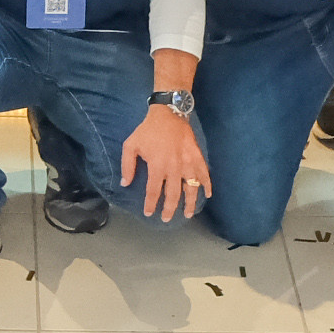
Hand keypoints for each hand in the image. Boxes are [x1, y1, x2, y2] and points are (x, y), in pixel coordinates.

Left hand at [120, 100, 213, 219]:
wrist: (169, 113)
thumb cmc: (148, 130)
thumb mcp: (131, 145)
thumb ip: (127, 165)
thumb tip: (125, 183)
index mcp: (157, 166)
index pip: (153, 191)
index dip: (151, 204)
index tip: (149, 213)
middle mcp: (174, 168)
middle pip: (173, 194)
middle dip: (170, 209)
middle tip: (166, 219)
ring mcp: (188, 163)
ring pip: (191, 188)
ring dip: (190, 203)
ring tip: (188, 214)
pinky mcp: (197, 157)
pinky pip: (204, 174)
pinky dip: (207, 185)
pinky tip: (208, 194)